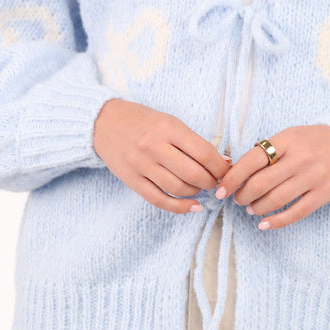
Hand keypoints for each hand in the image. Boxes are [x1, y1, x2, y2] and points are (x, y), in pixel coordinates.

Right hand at [93, 98, 231, 213]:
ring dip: (196, 192)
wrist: (103, 122)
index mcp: (169, 128)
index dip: (220, 166)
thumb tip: (223, 162)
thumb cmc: (142, 121)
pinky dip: (180, 207)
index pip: (204, 153)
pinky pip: (159, 200)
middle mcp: (155, 146)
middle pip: (194, 173)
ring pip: (179, 188)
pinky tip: (193, 207)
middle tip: (215, 181)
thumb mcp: (169, 122)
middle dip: (211, 181)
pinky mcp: (132, 180)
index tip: (226, 170)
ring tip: (200, 187)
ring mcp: (142, 165)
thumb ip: (193, 141)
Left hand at [215, 124, 329, 229]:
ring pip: (276, 200)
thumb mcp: (289, 137)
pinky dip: (277, 221)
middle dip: (243, 196)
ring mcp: (313, 177)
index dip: (232, 178)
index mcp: (287, 140)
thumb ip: (266, 152)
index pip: (251, 160)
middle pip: (261, 183)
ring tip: (251, 208)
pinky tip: (264, 224)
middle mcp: (300, 158)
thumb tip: (234, 173)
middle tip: (238, 199)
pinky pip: (296, 212)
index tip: (221, 190)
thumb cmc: (311, 142)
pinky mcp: (323, 194)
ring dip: (257, 208)